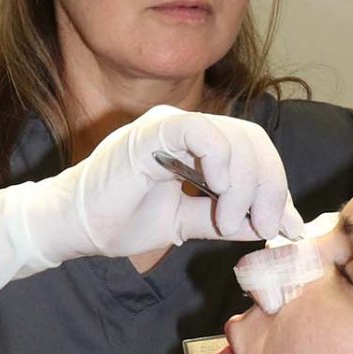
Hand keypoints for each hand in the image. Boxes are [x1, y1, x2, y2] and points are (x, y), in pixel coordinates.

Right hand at [0, 106, 303, 310]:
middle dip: (269, 186)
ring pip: (234, 137)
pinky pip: (200, 132)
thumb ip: (226, 219)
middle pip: (253, 141)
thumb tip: (275, 226)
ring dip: (245, 184)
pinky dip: (220, 160)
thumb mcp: (188, 223)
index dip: (275, 186)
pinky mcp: (152, 132)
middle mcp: (189, 127)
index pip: (255, 151)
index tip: (278, 227)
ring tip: (231, 221)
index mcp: (199, 144)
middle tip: (263, 227)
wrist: (74, 228)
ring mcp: (170, 125)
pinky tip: (217, 189)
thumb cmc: (122, 220)